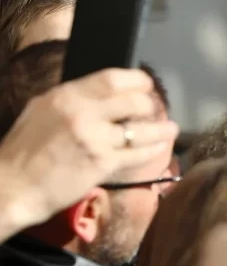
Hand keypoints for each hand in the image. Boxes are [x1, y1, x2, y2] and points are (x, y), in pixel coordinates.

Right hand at [0, 69, 177, 238]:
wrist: (11, 186)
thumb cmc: (24, 150)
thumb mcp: (42, 110)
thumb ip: (73, 100)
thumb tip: (102, 93)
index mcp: (66, 96)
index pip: (112, 79)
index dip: (136, 80)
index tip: (146, 84)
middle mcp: (83, 114)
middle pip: (133, 101)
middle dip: (150, 105)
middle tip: (156, 109)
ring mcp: (95, 140)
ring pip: (141, 130)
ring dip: (161, 129)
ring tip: (172, 129)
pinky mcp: (102, 164)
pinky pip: (136, 155)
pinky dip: (152, 151)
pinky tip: (160, 147)